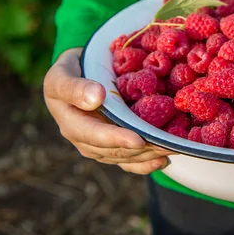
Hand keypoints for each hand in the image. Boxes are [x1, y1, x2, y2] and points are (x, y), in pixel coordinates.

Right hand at [43, 48, 171, 174]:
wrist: (76, 74)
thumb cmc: (70, 71)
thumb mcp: (62, 74)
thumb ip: (74, 87)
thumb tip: (96, 97)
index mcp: (71, 123)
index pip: (95, 135)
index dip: (117, 139)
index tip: (138, 140)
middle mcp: (85, 140)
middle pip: (114, 150)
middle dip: (141, 150)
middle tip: (166, 145)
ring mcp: (99, 145)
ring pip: (124, 157)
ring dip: (147, 155)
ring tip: (171, 149)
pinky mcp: (111, 146)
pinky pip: (128, 160)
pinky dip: (145, 163)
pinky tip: (163, 160)